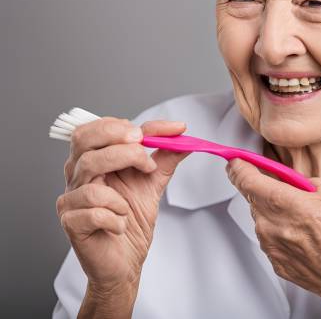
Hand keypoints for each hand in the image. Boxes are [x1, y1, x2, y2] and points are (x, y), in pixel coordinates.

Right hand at [56, 117, 188, 291]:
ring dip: (122, 178)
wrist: (125, 262)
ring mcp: (70, 196)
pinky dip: (116, 216)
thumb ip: (165, 157)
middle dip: (118, 138)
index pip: (103, 127)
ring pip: (89, 166)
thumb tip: (182, 134)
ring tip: (131, 202)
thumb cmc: (132, 220)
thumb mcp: (153, 182)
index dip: (134, 124)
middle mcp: (78, 173)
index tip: (172, 129)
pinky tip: (120, 225)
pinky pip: (93, 207)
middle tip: (143, 150)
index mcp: (96, 159)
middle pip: (85, 138)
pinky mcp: (70, 221)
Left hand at [226, 158, 320, 317]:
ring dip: (270, 210)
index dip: (238, 168)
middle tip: (277, 188)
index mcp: (284, 202)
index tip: (236, 162)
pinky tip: (296, 234)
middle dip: (259, 188)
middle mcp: (271, 223)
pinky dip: (276, 229)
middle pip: (250, 196)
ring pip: (259, 215)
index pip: (246, 179)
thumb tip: (286, 177)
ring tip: (296, 218)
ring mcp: (268, 243)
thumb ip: (300, 181)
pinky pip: (266, 234)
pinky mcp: (270, 258)